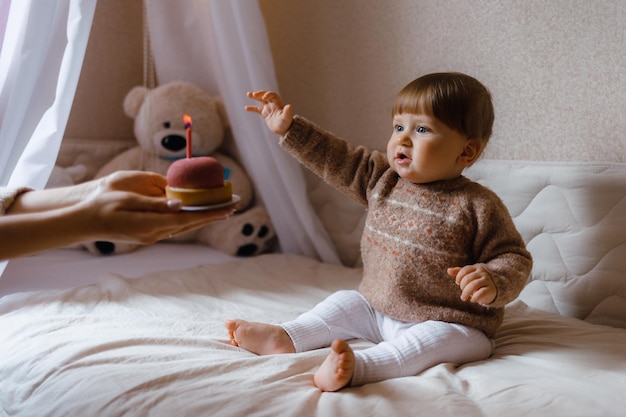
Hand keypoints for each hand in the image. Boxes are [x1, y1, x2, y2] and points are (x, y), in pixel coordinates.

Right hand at [82, 171, 236, 243]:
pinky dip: (190, 218)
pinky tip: (198, 211)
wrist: (83, 219)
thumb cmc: (102, 203)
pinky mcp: (149, 233)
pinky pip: (175, 225)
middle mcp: (155, 234)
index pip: (189, 219)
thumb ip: (154, 201)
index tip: (229, 207)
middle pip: (191, 224)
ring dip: (204, 217)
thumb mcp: (127, 197)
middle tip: (234, 204)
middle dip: (214, 214)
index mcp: (151, 224)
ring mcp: (152, 236)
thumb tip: (178, 204)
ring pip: (185, 225)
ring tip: (222, 207)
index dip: (211, 213)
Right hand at [245, 90, 292, 135]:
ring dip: (255, 96)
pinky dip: (252, 108)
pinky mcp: (265, 113)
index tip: (263, 97)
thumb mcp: (286, 118)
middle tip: (253, 94)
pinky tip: (246, 108)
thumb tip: (289, 106)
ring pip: (260, 100)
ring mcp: (268, 108)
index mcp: (278, 103)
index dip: (268, 94)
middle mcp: (273, 104)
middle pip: (265, 95)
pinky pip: (257, 109)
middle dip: (260, 94)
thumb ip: (287, 112)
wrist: (284, 130)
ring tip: (248, 94)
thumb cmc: (286, 124)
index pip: (272, 95)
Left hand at [448, 265, 496, 304]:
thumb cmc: (478, 281)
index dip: (459, 277)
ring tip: (463, 298)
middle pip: (468, 278)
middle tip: (462, 292)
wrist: (494, 288)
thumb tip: (448, 270)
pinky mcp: (491, 289)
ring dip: (466, 293)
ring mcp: (487, 280)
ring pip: (473, 285)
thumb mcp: (469, 275)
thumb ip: (459, 272)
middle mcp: (482, 273)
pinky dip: (475, 297)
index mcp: (476, 268)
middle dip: (462, 287)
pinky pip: (481, 292)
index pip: (464, 270)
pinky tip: (472, 300)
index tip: (457, 283)